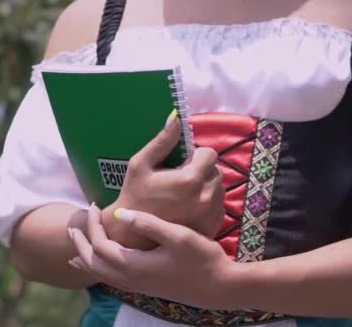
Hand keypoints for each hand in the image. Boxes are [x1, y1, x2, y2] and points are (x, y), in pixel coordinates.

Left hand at [70, 203, 234, 309]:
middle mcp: (130, 279)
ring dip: (87, 258)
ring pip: (101, 275)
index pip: (100, 245)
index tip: (95, 206)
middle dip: (81, 245)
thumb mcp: (177, 236)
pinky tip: (103, 263)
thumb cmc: (201, 258)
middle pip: (93, 264)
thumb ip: (147, 223)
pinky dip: (99, 269)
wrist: (219, 287)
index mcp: (133, 266)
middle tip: (73, 227)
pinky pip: (112, 279)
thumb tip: (120, 213)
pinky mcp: (146, 286)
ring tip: (77, 248)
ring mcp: (138, 285)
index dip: (93, 225)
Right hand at [102, 112, 224, 248]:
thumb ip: (162, 141)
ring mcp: (211, 213)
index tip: (182, 162)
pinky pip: (219, 205)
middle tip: (181, 177)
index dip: (197, 155)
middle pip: (216, 171)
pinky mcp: (213, 226)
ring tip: (184, 193)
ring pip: (219, 188)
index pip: (210, 154)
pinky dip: (208, 202)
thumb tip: (176, 117)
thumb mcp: (140, 165)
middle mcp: (206, 197)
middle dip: (202, 170)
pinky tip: (189, 207)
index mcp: (190, 179)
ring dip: (206, 185)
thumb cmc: (134, 195)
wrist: (133, 235)